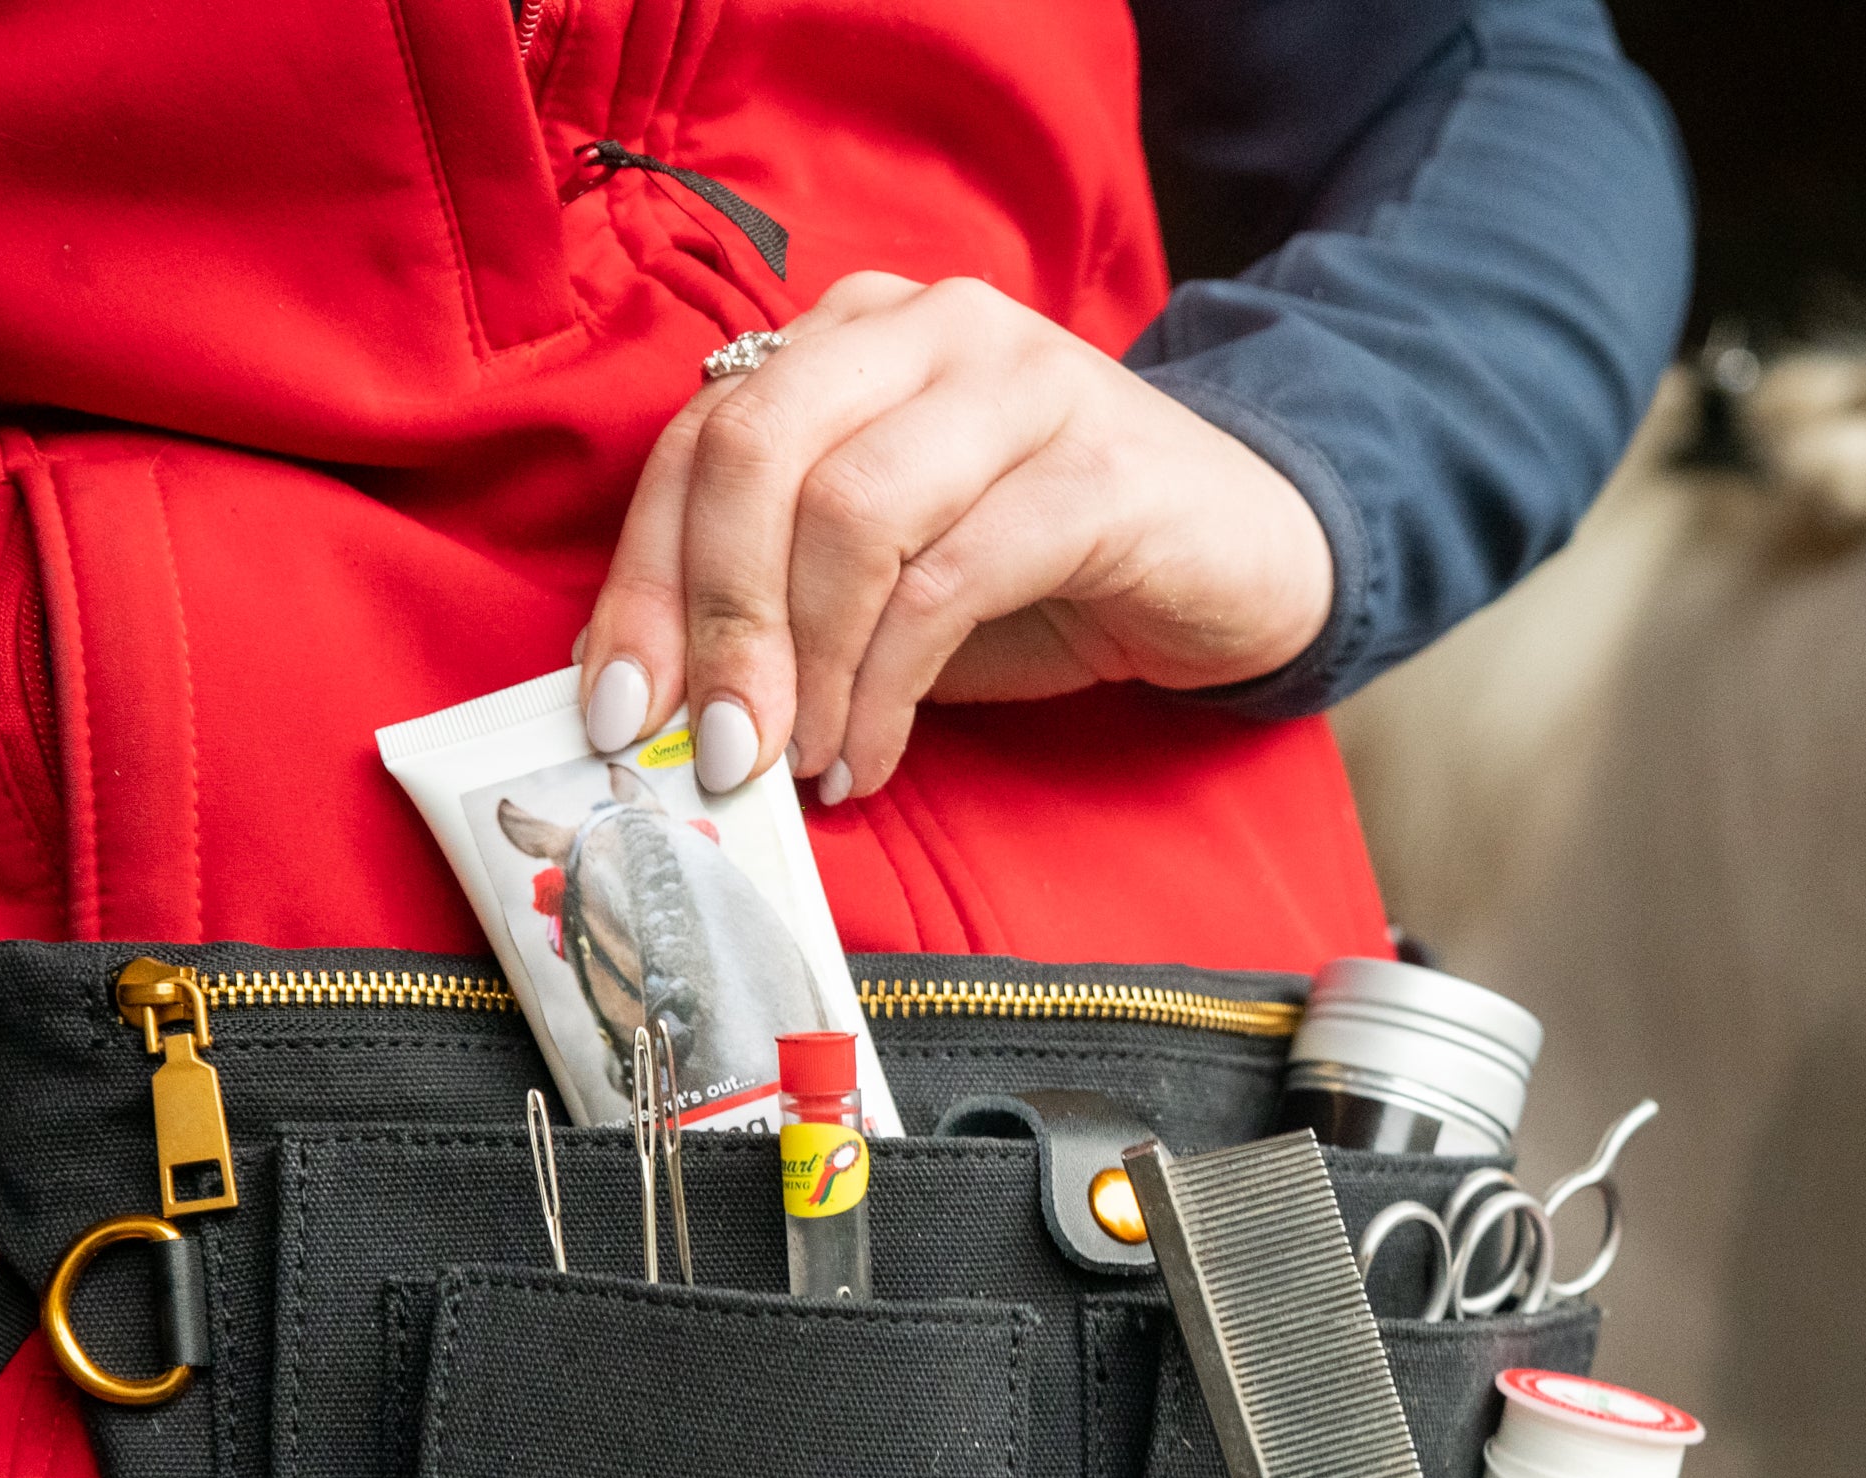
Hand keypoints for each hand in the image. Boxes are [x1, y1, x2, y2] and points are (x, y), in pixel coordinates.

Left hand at [579, 271, 1334, 801]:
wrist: (1249, 557)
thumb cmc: (1052, 571)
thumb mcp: (891, 580)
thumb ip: (788, 604)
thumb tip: (661, 710)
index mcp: (853, 335)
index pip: (702, 436)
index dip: (645, 580)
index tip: (616, 711)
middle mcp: (928, 325)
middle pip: (756, 450)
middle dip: (713, 618)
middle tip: (708, 750)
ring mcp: (1018, 381)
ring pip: (849, 512)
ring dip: (808, 665)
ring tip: (802, 763)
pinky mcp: (1097, 466)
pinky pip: (950, 576)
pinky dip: (890, 687)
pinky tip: (872, 756)